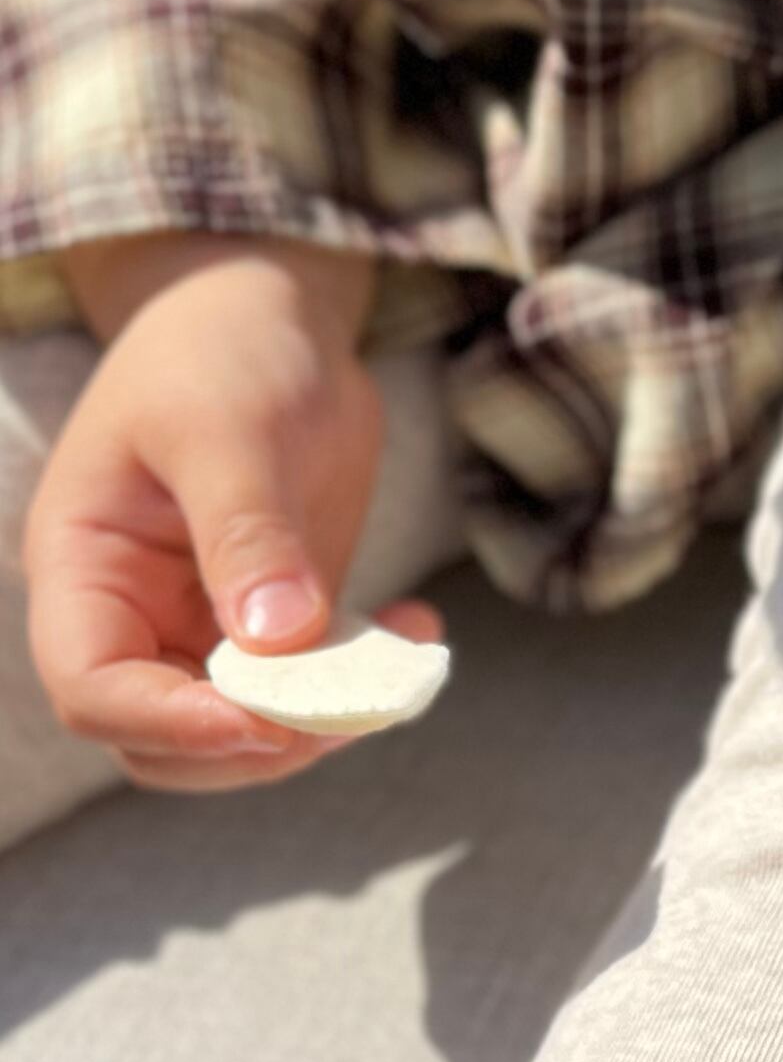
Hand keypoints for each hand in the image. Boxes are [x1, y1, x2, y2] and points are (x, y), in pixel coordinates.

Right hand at [22, 232, 440, 790]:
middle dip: (254, 744)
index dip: (168, 721)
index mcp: (83, 569)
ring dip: (320, 722)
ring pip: (242, 726)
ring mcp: (206, 621)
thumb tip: (278, 637)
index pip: (93, 686)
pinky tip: (419, 627)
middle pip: (163, 736)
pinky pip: (312, 680)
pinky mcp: (278, 615)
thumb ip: (246, 530)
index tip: (262, 720)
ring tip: (399, 671)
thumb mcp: (224, 429)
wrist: (268, 317)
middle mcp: (133, 613)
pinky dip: (365, 678)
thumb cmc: (218, 355)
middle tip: (351, 708)